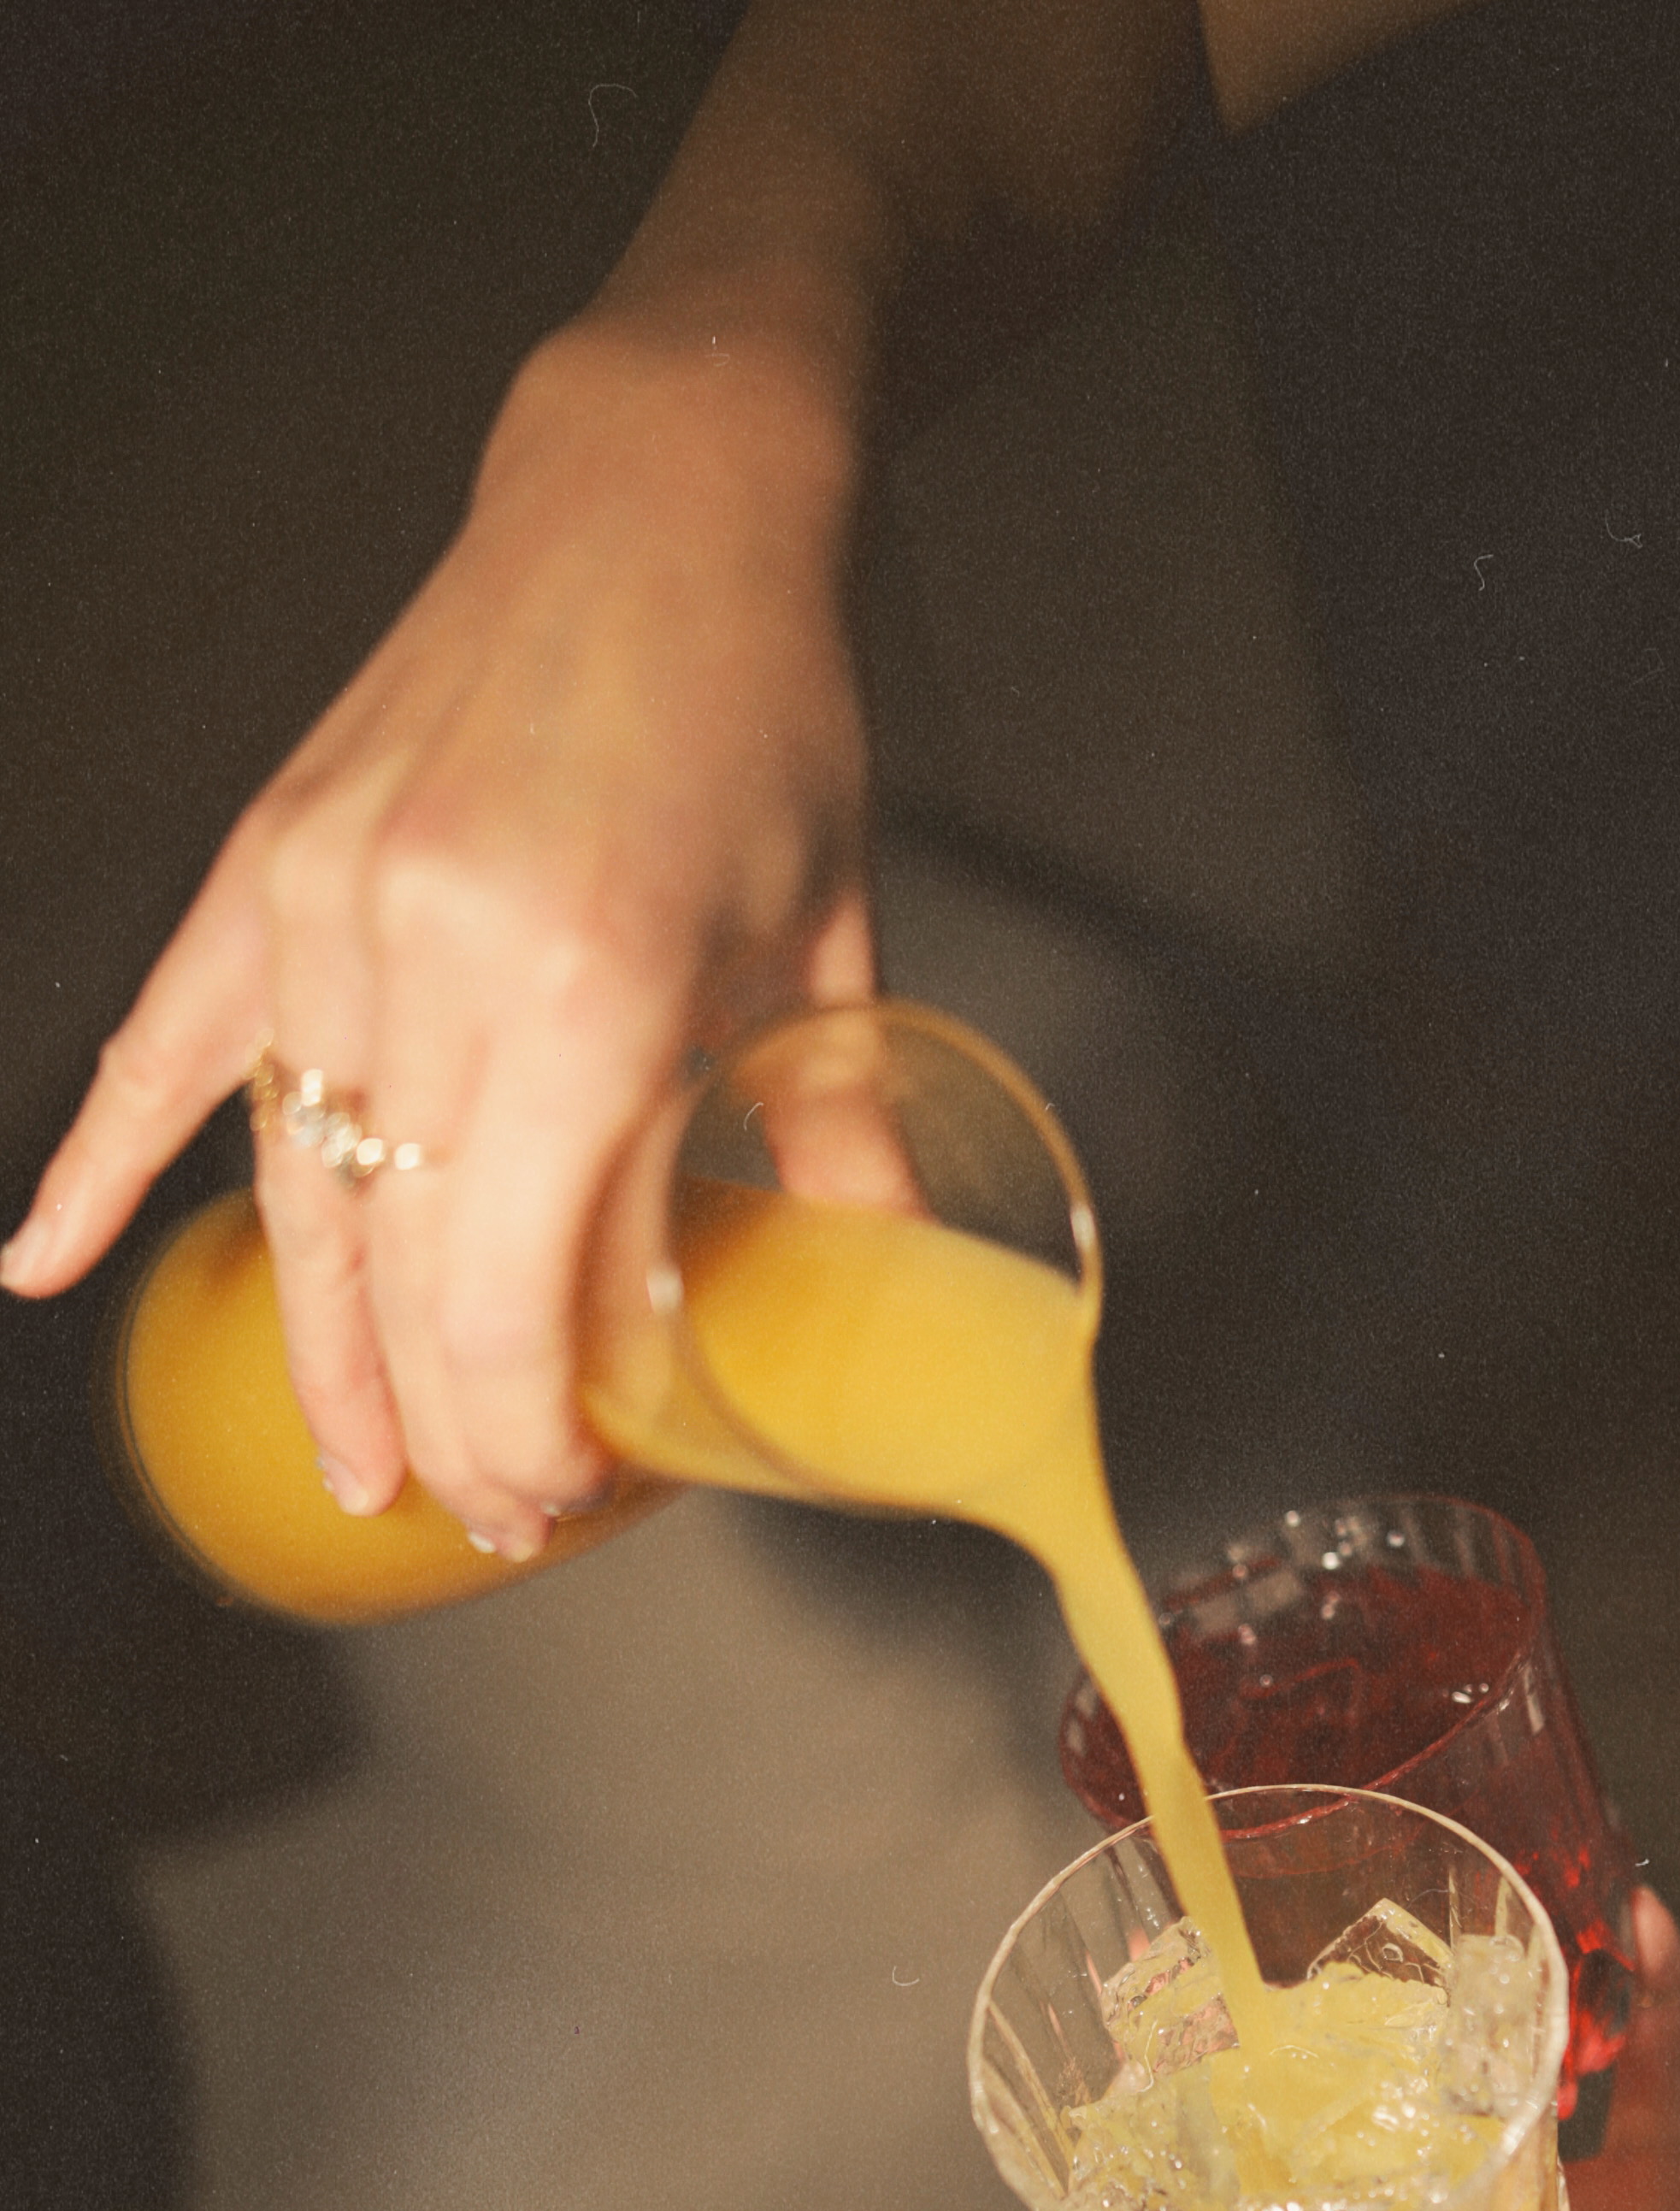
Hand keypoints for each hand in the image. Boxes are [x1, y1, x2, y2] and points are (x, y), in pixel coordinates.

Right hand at [2, 323, 871, 1556]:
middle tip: (482, 1512)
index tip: (557, 1492)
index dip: (525, 1425)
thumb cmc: (762, 715)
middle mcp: (434, 955)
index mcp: (590, 993)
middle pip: (401, 1270)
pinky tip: (44, 1261)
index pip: (513, 1294)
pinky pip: (168, 1042)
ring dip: (325, 1345)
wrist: (658, 499)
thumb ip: (835, 1144)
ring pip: (298, 1190)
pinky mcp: (271, 859)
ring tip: (358, 1460)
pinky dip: (106, 1159)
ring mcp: (329, 902)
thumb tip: (867, 1301)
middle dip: (444, 1418)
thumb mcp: (828, 947)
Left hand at [1246, 1893, 1679, 2210]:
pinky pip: (1646, 2063)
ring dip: (1485, 2016)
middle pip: (1393, 2167)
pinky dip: (1639, 1988)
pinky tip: (1625, 1915)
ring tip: (1447, 1919)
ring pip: (1506, 2095)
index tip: (1189, 2141)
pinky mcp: (1667, 2176)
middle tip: (1297, 1984)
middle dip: (1350, 2087)